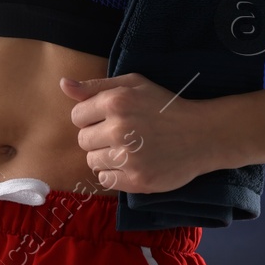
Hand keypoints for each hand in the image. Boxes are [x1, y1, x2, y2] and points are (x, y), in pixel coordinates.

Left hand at [59, 73, 216, 194]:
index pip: (77, 116)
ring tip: (128, 149)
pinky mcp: (137, 180)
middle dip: (97, 137)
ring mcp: (129, 157)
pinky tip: (131, 163)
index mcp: (116, 101)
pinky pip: (105, 180)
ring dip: (105, 157)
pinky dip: (114, 174)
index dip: (91, 117)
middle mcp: (119, 129)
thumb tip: (63, 85)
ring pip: (92, 161)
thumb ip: (96, 85)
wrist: (201, 135)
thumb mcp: (133, 84)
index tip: (110, 118)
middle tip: (122, 134)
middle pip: (82, 140)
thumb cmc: (164, 106)